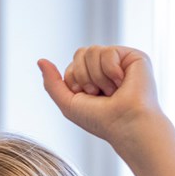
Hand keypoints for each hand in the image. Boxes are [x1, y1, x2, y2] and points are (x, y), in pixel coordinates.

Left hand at [37, 46, 166, 147]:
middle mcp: (106, 68)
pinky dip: (111, 70)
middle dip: (83, 77)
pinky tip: (122, 82)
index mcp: (92, 79)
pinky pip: (108, 51)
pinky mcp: (134, 57)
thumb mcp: (68, 103)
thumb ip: (52, 83)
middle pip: (80, 53)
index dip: (74, 81)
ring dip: (97, 76)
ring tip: (112, 90)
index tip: (89, 98)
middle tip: (98, 94)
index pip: (72, 65)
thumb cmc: (101, 120)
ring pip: (92, 51)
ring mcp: (120, 62)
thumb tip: (40, 60)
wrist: (126, 124)